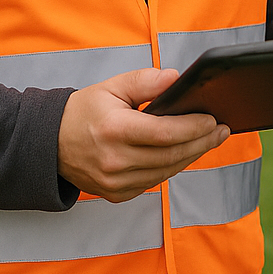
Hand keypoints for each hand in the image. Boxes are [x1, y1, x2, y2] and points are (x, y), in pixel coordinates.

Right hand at [57, 67, 229, 202]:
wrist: (51, 143)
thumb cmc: (84, 111)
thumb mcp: (112, 86)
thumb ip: (146, 81)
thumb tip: (176, 79)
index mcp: (114, 130)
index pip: (165, 133)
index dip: (193, 127)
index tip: (212, 118)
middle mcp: (115, 161)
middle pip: (171, 156)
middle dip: (202, 142)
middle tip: (221, 130)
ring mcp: (116, 183)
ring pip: (166, 171)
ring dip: (192, 155)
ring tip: (210, 139)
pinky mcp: (117, 194)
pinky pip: (154, 182)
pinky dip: (173, 167)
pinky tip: (186, 153)